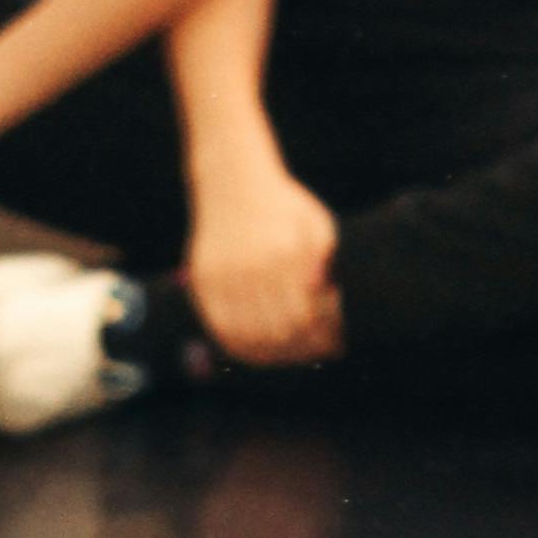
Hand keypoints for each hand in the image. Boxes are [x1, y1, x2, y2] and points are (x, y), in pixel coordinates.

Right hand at [183, 174, 342, 364]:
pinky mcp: (205, 282)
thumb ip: (327, 261)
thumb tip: (326, 307)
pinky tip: (259, 350)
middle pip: (279, 334)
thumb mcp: (316, 223)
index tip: (332, 344)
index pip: (305, 318)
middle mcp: (253, 266)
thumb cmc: (283, 207)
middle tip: (312, 354)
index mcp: (286, 253)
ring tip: (288, 354)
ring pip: (250, 339)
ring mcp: (225, 276)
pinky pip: (223, 331)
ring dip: (272, 356)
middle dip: (300, 350)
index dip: (320, 338)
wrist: (232, 181)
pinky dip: (242, 348)